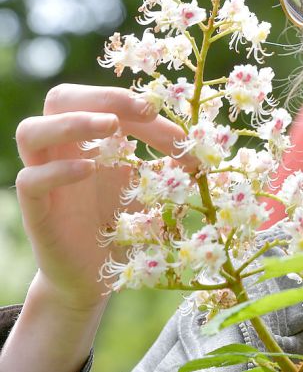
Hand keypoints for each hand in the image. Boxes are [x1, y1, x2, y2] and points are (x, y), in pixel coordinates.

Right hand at [14, 84, 185, 311]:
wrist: (98, 274)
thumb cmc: (123, 222)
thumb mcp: (152, 185)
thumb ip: (169, 160)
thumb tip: (202, 142)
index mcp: (88, 139)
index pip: (103, 102)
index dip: (134, 102)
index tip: (165, 112)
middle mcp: (61, 151)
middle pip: (59, 100)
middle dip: (102, 97)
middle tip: (143, 110)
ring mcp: (44, 179)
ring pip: (30, 132)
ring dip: (71, 122)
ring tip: (110, 127)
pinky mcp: (37, 211)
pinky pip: (30, 181)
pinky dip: (57, 171)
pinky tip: (90, 169)